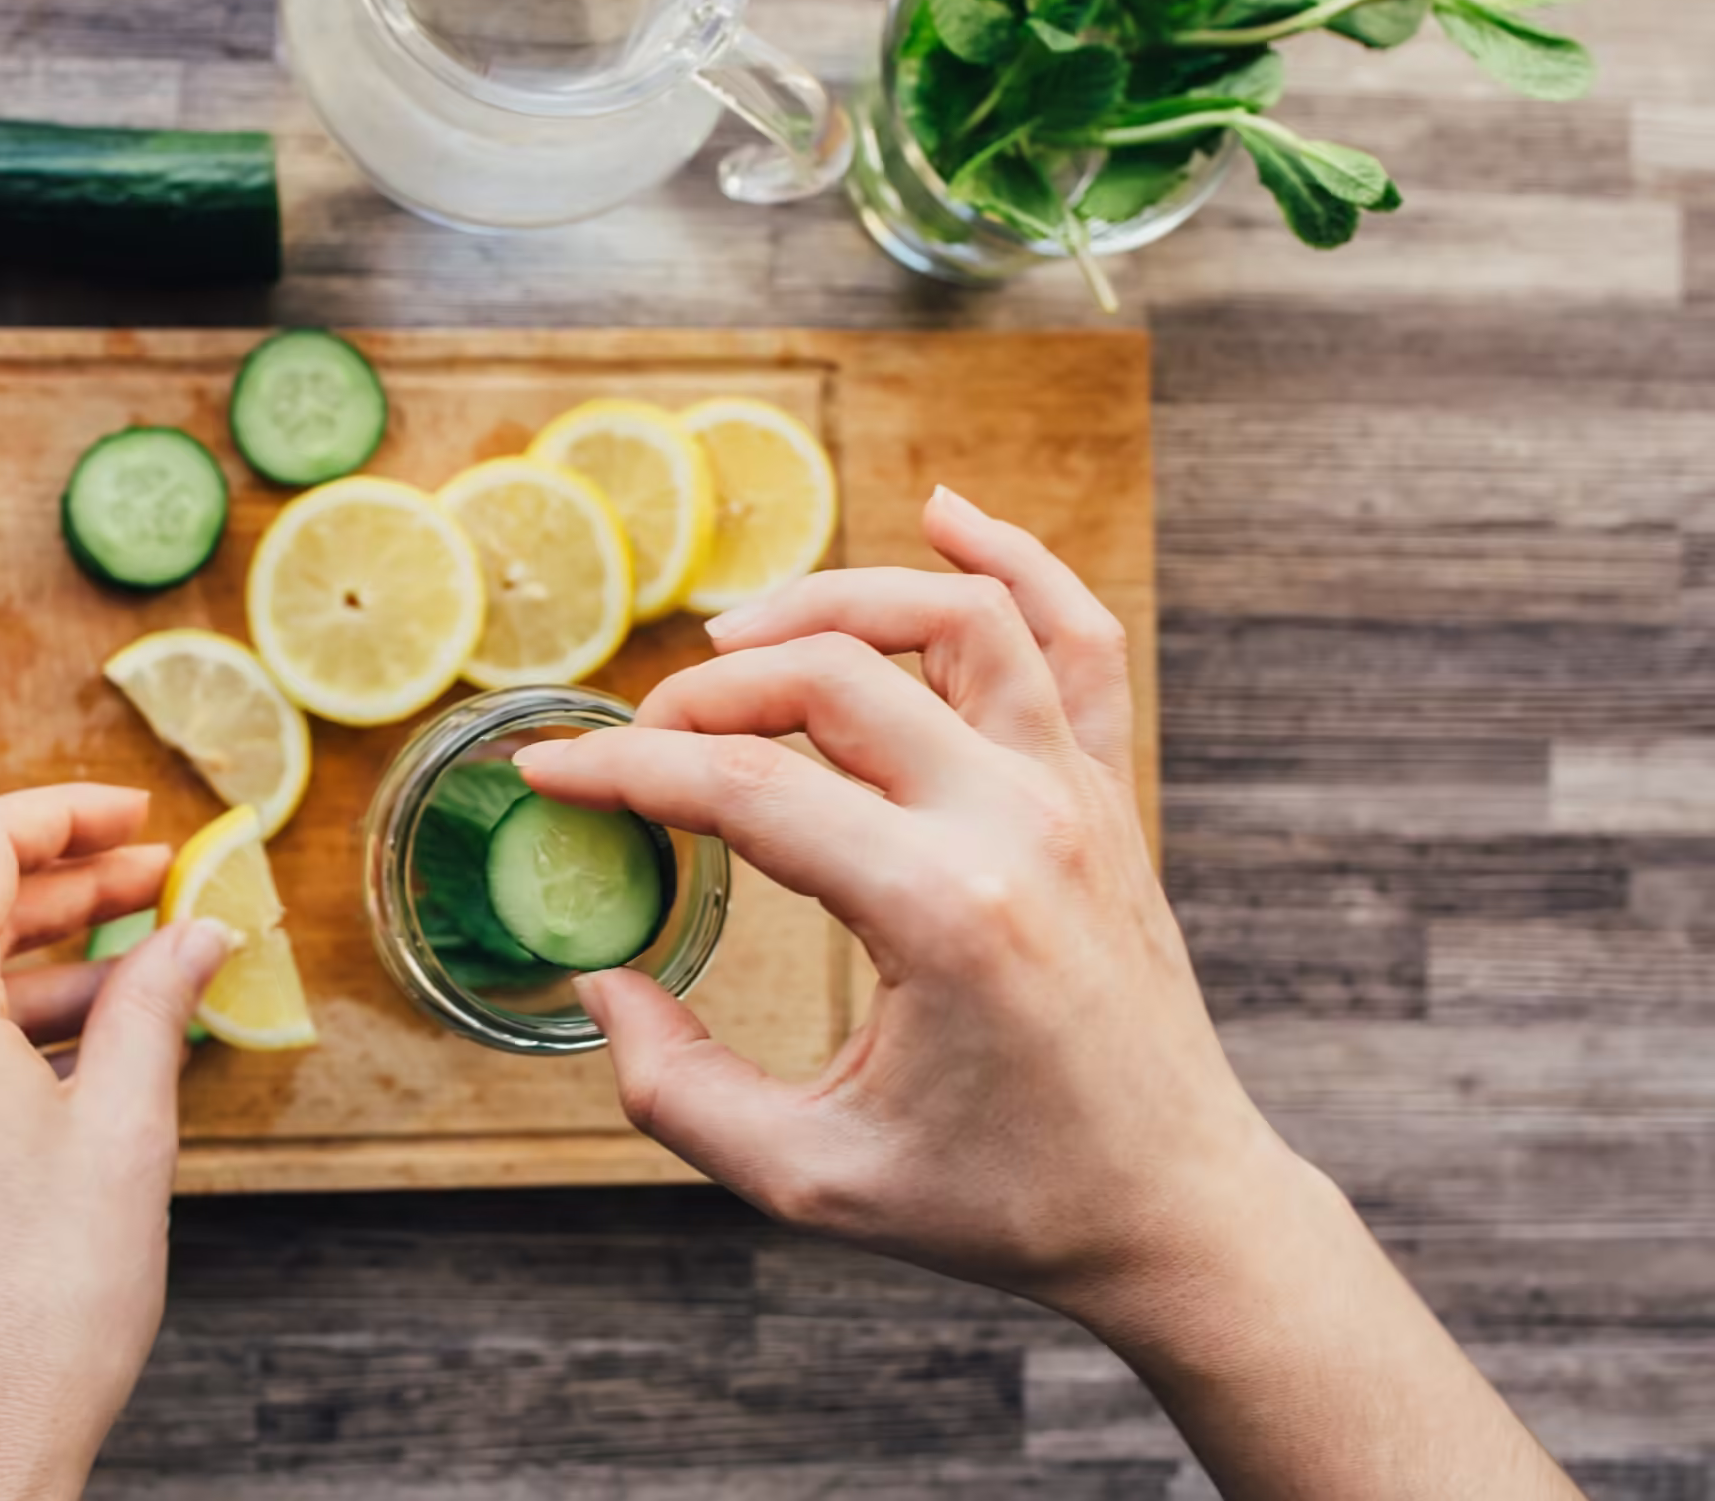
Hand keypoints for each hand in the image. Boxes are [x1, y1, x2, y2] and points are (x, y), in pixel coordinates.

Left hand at [0, 784, 231, 1500]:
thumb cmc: (41, 1308)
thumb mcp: (126, 1132)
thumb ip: (156, 1003)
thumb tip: (200, 929)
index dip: (65, 815)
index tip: (140, 817)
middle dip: (68, 886)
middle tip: (165, 880)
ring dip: (46, 959)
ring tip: (149, 962)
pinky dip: (7, 1024)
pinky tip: (91, 1041)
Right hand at [517, 489, 1579, 1498]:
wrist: (1175, 1209)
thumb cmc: (1002, 1202)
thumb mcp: (812, 1180)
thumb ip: (679, 1091)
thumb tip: (602, 987)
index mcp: (939, 912)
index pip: (744, 788)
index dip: (622, 772)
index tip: (548, 771)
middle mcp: (1014, 825)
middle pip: (833, 676)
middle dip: (707, 688)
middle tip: (640, 737)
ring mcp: (1075, 795)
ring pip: (957, 616)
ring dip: (839, 599)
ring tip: (745, 633)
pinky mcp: (1107, 795)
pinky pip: (1073, 636)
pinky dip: (1013, 560)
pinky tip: (946, 515)